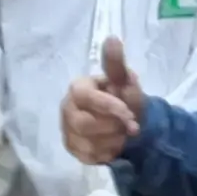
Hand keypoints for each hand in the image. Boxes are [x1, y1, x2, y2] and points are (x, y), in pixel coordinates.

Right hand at [62, 38, 145, 164]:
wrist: (129, 123)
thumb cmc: (125, 98)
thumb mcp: (125, 80)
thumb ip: (116, 64)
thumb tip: (112, 38)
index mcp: (78, 88)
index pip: (86, 97)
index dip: (109, 107)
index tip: (129, 115)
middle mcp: (67, 108)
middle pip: (84, 124)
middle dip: (112, 127)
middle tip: (128, 126)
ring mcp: (67, 129)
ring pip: (87, 143)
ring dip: (112, 141)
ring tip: (122, 134)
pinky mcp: (72, 148)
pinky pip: (88, 156)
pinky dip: (106, 153)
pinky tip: (113, 144)